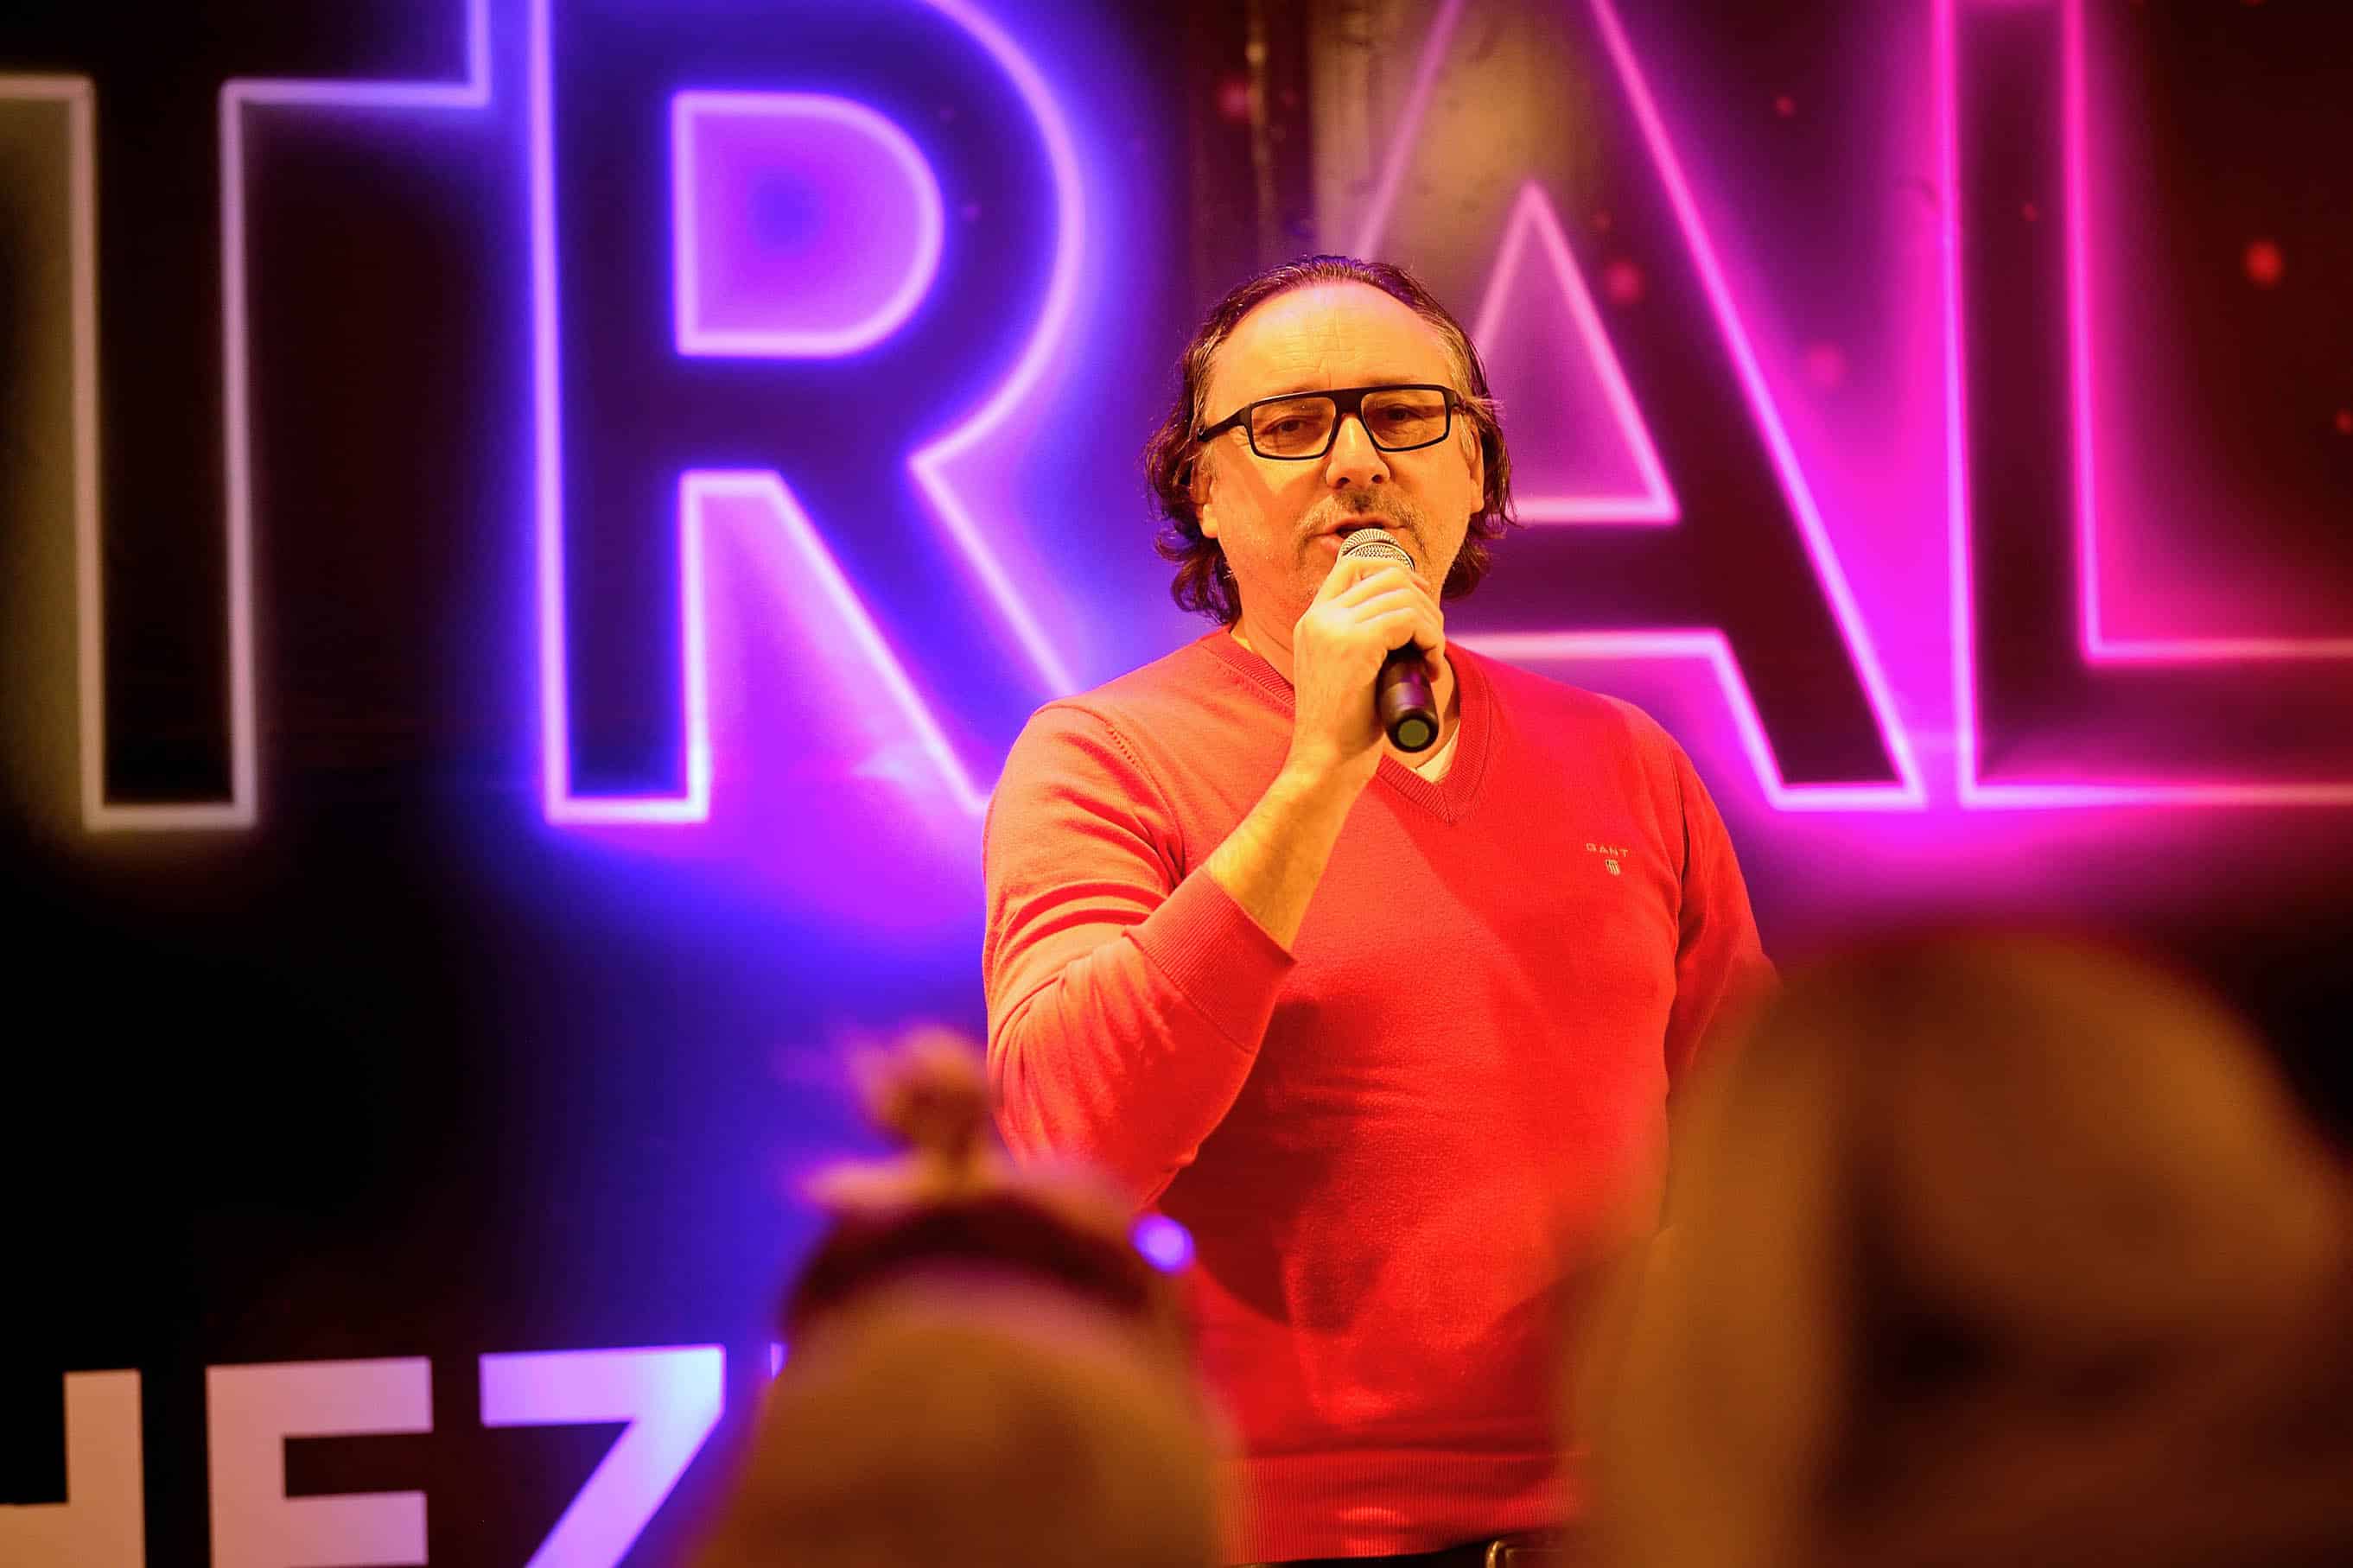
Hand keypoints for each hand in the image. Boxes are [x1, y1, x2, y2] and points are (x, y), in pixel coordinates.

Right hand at [1283, 551, 1445, 787]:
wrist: (1324, 761)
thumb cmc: (1343, 727)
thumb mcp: (1342, 671)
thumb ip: (1355, 642)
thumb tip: (1403, 621)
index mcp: (1312, 620)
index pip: (1352, 564)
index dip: (1395, 571)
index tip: (1419, 599)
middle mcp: (1319, 617)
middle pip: (1388, 575)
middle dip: (1424, 601)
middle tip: (1432, 640)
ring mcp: (1334, 628)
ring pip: (1404, 597)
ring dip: (1432, 625)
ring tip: (1432, 659)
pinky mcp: (1355, 644)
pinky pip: (1409, 620)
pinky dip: (1431, 639)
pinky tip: (1431, 667)